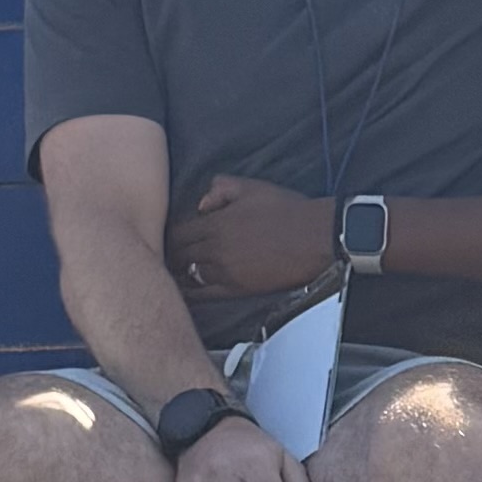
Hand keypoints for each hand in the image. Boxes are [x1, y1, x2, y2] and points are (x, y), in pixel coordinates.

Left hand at [176, 173, 335, 301]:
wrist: (315, 238)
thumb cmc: (287, 210)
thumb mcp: (251, 187)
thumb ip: (220, 189)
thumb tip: (201, 205)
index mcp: (216, 223)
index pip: (178, 232)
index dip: (169, 236)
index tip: (169, 238)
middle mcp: (215, 249)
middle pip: (178, 255)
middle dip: (171, 255)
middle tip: (167, 257)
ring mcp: (225, 272)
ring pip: (188, 276)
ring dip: (178, 274)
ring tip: (173, 274)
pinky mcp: (237, 289)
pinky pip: (204, 294)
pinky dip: (191, 293)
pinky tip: (184, 293)